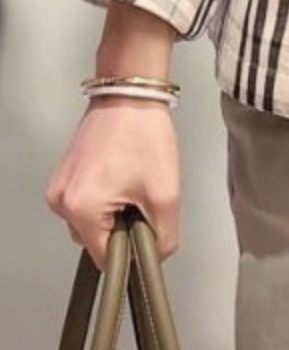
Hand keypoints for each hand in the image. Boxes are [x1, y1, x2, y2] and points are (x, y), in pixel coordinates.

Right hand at [46, 99, 180, 268]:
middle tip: (141, 192)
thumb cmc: (144, 131)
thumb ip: (163, 238)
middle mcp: (61, 200)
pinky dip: (107, 192)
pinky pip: (88, 199)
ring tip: (132, 177)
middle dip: (124, 224)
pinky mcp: (66, 173)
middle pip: (98, 239)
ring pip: (93, 219)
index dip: (132, 249)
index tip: (146, 226)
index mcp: (80, 208)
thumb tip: (155, 256)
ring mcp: (61, 185)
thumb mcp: (167, 193)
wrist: (131, 91)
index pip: (106, 258)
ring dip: (115, 208)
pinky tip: (122, 170)